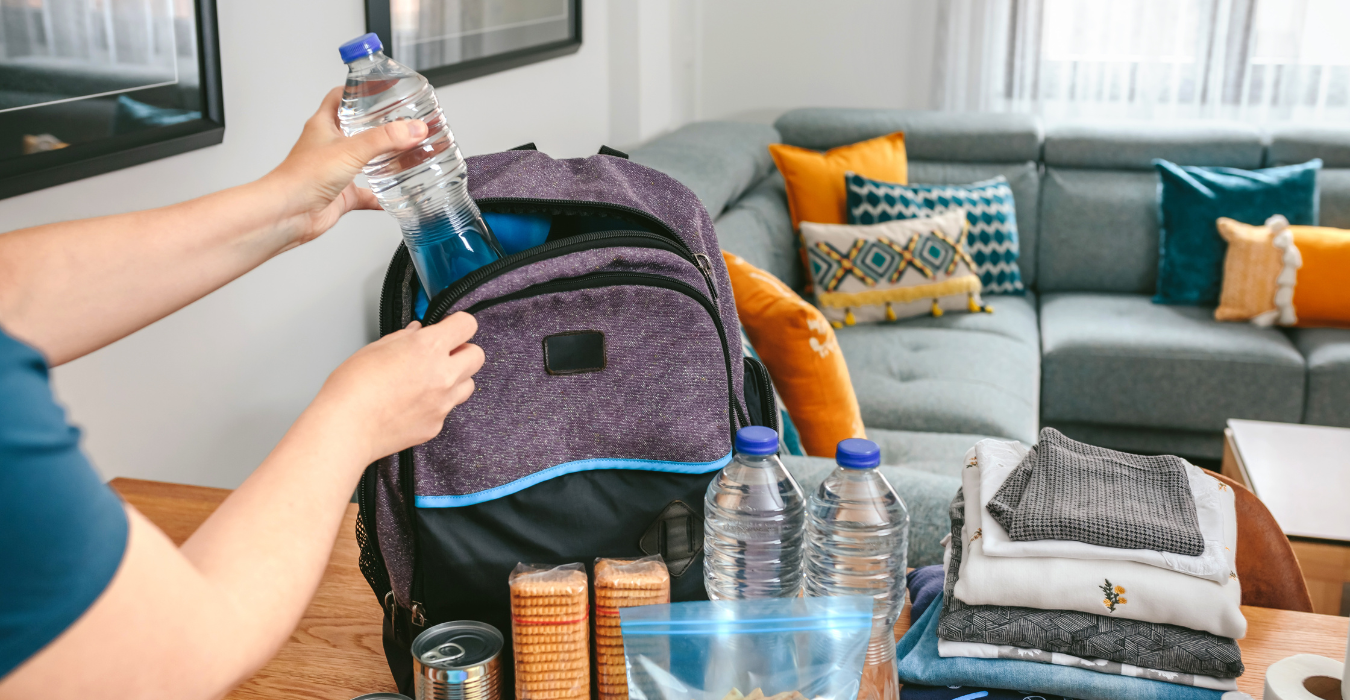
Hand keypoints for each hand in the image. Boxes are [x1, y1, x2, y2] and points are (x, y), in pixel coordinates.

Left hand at [259, 86, 427, 249]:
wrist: (289, 213)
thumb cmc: (303, 177)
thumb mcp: (350, 149)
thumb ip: (385, 138)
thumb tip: (413, 128)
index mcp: (323, 125)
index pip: (339, 98)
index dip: (357, 90)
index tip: (378, 87)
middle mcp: (328, 146)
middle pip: (355, 128)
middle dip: (377, 124)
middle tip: (399, 120)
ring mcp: (335, 170)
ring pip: (362, 160)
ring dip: (381, 157)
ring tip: (402, 152)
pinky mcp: (341, 194)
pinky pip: (366, 193)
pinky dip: (380, 194)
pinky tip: (393, 194)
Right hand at [313, 312, 484, 461]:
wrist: (346, 427)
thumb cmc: (353, 388)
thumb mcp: (375, 348)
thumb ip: (403, 338)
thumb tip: (416, 333)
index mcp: (428, 348)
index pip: (467, 325)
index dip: (458, 324)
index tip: (450, 328)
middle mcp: (443, 375)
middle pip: (477, 356)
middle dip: (463, 352)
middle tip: (444, 355)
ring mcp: (443, 403)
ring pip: (469, 385)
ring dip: (456, 379)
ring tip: (430, 381)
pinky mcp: (436, 425)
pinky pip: (448, 409)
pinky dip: (437, 404)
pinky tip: (414, 404)